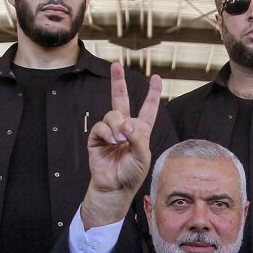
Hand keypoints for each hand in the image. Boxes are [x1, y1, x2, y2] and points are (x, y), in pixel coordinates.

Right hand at [80, 63, 162, 227]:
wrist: (114, 187)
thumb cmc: (132, 174)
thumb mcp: (142, 157)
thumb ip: (138, 139)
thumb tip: (127, 124)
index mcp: (141, 130)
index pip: (148, 108)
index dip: (152, 93)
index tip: (156, 78)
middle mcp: (125, 127)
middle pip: (121, 99)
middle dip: (118, 82)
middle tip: (116, 65)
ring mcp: (110, 131)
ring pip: (112, 114)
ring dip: (117, 125)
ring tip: (120, 140)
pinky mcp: (97, 137)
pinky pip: (101, 126)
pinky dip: (107, 132)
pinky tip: (112, 141)